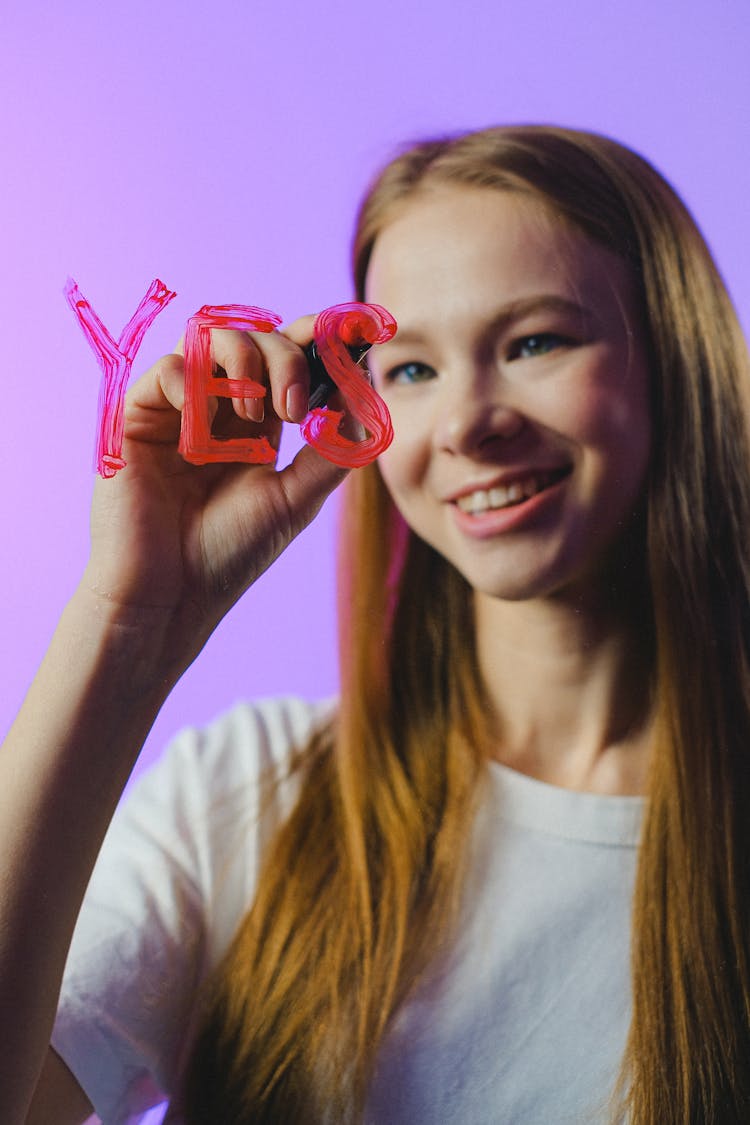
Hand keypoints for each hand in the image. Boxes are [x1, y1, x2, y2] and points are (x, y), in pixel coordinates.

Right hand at [81, 315, 347, 663]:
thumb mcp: (296, 498)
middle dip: (285, 358)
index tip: (350, 332)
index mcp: (259, 421)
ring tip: (250, 414)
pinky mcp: (138, 414)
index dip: (319, 337)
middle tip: (293, 409)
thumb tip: (363, 397)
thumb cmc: (230, 552)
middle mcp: (218, 405)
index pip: (289, 357)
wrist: (171, 594)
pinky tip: (199, 443)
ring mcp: (178, 406)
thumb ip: (332, 450)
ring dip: (243, 363)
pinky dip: (192, 392)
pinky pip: (167, 369)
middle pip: (256, 338)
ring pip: (210, 336)